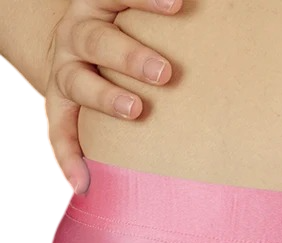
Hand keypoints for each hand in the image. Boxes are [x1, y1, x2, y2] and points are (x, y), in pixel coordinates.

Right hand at [44, 0, 181, 194]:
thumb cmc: (131, 37)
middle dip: (130, 55)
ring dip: (105, 98)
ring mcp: (67, 72)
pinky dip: (70, 159)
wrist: (84, 54)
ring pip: (79, 82)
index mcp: (100, 7)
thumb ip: (171, 21)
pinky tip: (84, 182)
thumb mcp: (142, 21)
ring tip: (135, 111)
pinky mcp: (60, 108)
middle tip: (164, 72)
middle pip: (97, 40)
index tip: (179, 4)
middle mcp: (78, 36)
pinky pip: (61, 134)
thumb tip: (219, 16)